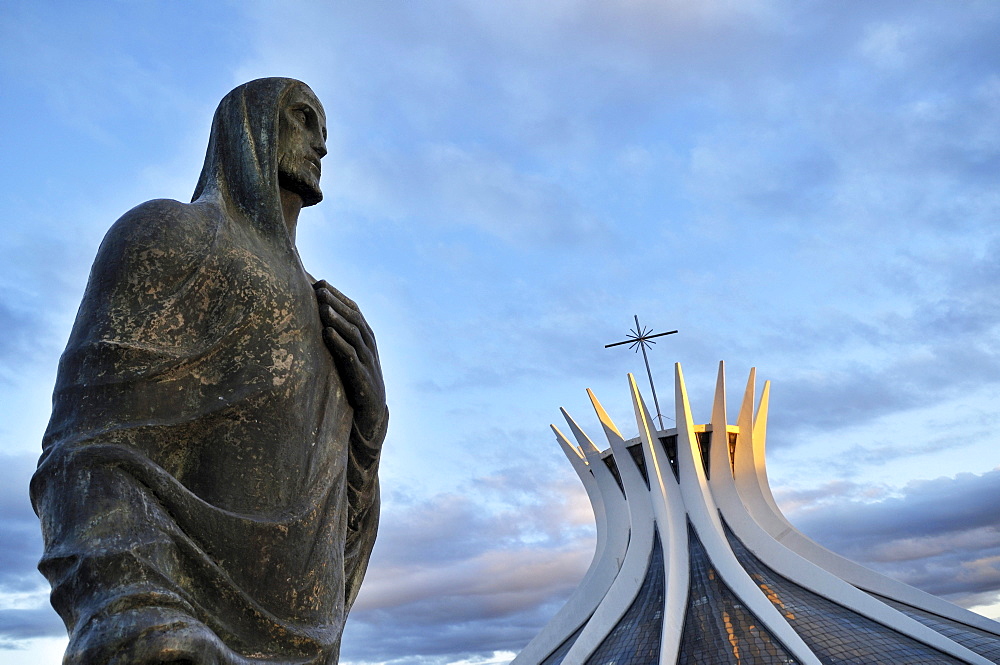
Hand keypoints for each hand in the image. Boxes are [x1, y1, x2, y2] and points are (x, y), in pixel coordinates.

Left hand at [314, 280, 386, 437]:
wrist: (372, 410)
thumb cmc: (355, 378)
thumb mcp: (349, 354)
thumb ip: (338, 336)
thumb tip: (317, 316)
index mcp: (366, 335)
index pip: (353, 309)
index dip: (338, 295)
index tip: (320, 281)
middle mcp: (369, 343)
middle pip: (353, 317)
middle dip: (336, 302)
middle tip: (319, 288)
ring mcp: (367, 359)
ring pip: (353, 333)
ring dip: (337, 319)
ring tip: (322, 307)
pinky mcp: (362, 375)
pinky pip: (350, 356)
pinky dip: (338, 342)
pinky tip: (326, 333)